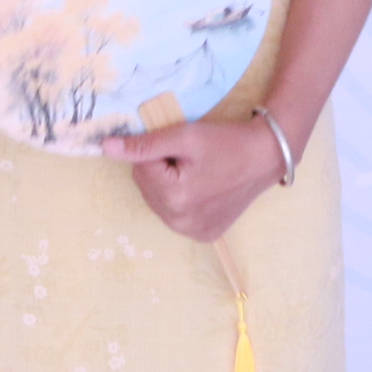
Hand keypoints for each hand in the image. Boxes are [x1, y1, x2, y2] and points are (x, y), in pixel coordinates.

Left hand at [104, 118, 281, 246]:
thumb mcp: (184, 137)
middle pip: (147, 186)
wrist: (265, 157)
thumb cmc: (225, 143)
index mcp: (173, 199)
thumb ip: (143, 145)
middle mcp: (180, 223)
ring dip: (168, 183)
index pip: (139, 166)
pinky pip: (175, 213)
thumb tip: (106, 147)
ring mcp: (192, 233)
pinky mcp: (203, 235)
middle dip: (161, 168)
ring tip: (197, 171)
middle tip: (190, 158)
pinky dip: (181, 198)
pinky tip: (201, 187)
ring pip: (158, 200)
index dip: (159, 150)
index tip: (184, 148)